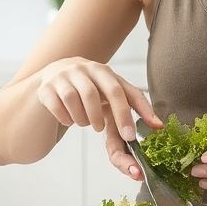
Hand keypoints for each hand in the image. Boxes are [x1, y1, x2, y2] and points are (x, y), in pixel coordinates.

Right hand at [35, 59, 162, 178]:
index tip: (140, 134)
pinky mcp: (47, 87)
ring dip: (85, 119)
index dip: (136, 111)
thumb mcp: (110, 93)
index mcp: (106, 72)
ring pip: (77, 99)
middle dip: (117, 117)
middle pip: (104, 92)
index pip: (125, 91)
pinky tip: (70, 120)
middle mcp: (86, 69)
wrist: (54, 76)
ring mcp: (64, 76)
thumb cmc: (89, 89)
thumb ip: (133, 107)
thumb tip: (159, 126)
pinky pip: (58, 106)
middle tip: (119, 136)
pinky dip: (66, 118)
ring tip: (87, 123)